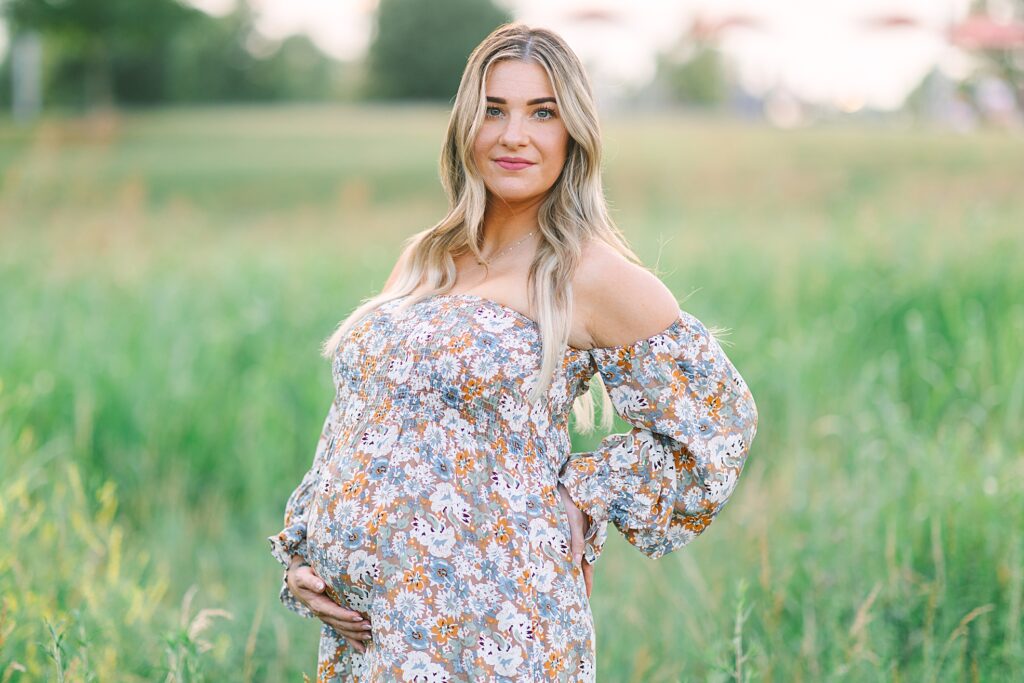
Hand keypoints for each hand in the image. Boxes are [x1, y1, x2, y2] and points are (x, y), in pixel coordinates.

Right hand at [286, 556, 373, 653]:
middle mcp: (322, 615)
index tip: (358, 616)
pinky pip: (342, 631)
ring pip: (342, 629)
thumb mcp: (304, 577)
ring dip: (356, 634)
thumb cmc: (303, 578)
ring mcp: (327, 619)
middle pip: (340, 624)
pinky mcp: (331, 619)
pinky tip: (362, 648)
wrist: (298, 583)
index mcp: (317, 605)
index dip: (346, 616)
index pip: (333, 612)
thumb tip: (321, 586)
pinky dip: (352, 640)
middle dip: (355, 627)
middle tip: (369, 626)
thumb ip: (312, 582)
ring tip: (369, 635)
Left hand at [557, 483, 593, 597]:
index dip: (586, 585)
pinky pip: (563, 549)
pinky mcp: (563, 532)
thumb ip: (576, 541)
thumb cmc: (571, 502)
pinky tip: (550, 566)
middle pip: (579, 567)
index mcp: (586, 541)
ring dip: (566, 571)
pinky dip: (559, 559)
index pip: (588, 569)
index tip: (584, 600)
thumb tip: (576, 563)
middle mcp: (580, 542)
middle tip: (571, 599)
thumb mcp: (574, 521)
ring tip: (559, 587)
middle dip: (576, 582)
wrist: (567, 486)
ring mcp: (572, 537)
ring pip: (570, 559)